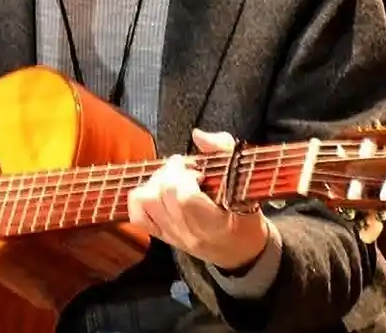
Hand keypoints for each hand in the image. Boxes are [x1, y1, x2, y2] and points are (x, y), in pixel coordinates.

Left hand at [128, 129, 269, 270]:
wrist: (242, 251)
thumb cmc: (246, 215)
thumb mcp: (246, 181)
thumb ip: (224, 150)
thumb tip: (198, 135)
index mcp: (214, 221)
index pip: (182, 197)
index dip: (182, 174)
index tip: (195, 168)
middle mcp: (189, 231)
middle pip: (160, 195)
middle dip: (169, 172)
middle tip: (184, 169)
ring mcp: (173, 234)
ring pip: (144, 203)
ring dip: (154, 183)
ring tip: (172, 179)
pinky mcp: (163, 236)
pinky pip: (138, 216)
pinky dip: (142, 197)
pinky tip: (158, 190)